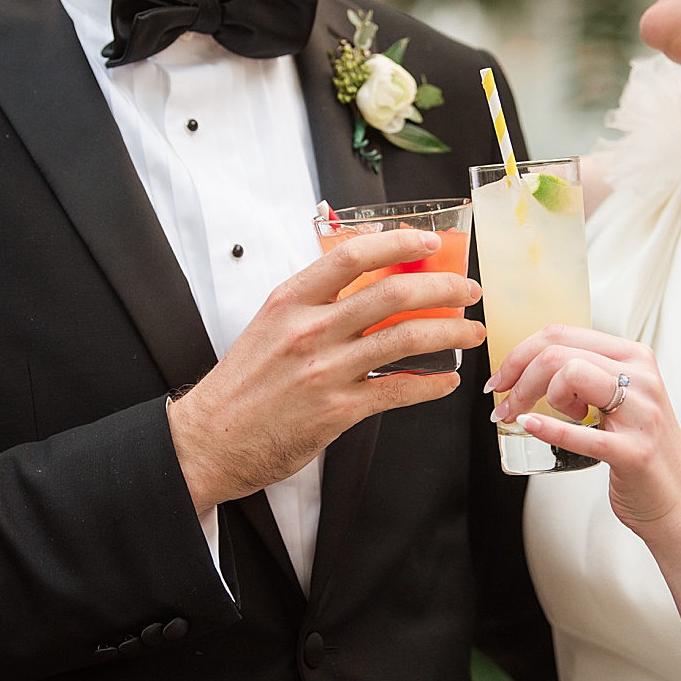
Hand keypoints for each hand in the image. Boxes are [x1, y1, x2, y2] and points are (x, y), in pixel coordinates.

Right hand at [168, 230, 485, 513]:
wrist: (210, 440)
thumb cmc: (241, 385)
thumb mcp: (270, 326)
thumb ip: (315, 304)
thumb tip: (367, 283)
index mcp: (291, 301)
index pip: (353, 256)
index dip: (398, 242)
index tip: (429, 241)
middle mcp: (310, 330)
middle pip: (393, 294)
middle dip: (443, 287)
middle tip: (467, 289)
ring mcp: (326, 371)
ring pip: (406, 339)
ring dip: (450, 332)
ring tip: (471, 332)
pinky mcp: (338, 411)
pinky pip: (399, 391)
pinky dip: (431, 384)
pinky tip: (445, 381)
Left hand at [487, 324, 680, 541]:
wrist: (678, 500)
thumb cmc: (642, 449)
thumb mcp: (621, 399)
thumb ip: (587, 376)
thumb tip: (530, 366)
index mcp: (634, 358)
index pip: (563, 334)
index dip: (520, 353)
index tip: (502, 377)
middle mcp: (641, 378)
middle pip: (558, 353)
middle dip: (518, 377)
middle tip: (505, 404)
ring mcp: (641, 413)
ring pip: (570, 375)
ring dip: (538, 397)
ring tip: (544, 419)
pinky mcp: (634, 451)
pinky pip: (582, 433)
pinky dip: (547, 428)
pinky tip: (529, 426)